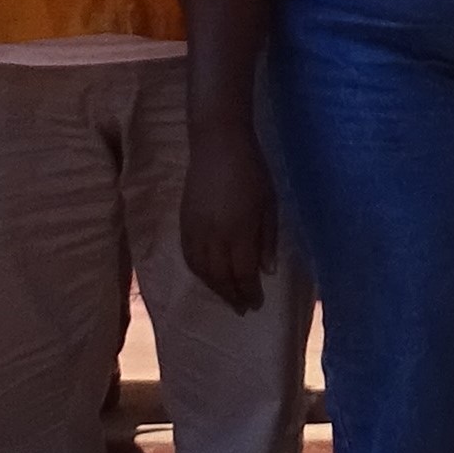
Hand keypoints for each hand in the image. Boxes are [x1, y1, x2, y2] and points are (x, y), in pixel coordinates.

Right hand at [181, 119, 281, 311]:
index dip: (249, 292)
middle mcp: (214, 236)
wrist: (217, 144)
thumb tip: (266, 271)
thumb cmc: (252, 170)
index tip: (257, 304)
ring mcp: (195, 230)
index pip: (243, 273)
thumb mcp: (269, 203)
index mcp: (239, 231)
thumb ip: (267, 239)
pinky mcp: (183, 222)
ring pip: (202, 270)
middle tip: (243, 308)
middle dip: (232, 295)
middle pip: (220, 277)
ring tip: (227, 296)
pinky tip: (207, 276)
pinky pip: (188, 256)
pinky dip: (198, 272)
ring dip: (215, 288)